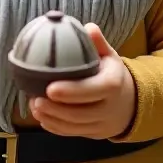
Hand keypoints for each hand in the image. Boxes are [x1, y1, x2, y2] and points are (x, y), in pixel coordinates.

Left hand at [28, 24, 135, 139]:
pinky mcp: (92, 134)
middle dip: (55, 109)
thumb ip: (98, 43)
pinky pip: (71, 133)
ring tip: (33, 105)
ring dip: (51, 118)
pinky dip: (54, 127)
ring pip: (73, 127)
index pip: (93, 90)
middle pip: (80, 114)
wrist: (129, 103)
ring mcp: (101, 125)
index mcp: (112, 85)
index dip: (71, 91)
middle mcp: (109, 108)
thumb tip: (88, 28)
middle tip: (34, 99)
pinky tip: (41, 116)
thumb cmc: (111, 74)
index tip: (49, 88)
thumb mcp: (110, 56)